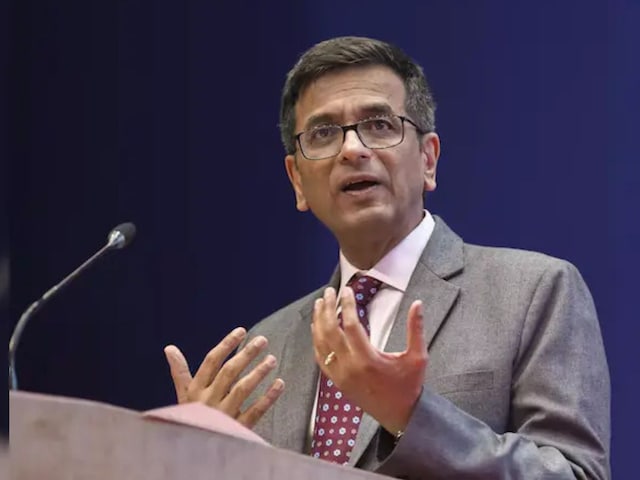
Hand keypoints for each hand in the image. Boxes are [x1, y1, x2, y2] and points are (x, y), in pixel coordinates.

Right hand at [164, 327, 284, 428]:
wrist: (194, 451)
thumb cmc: (191, 418)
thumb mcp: (183, 396)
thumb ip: (180, 371)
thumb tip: (169, 348)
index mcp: (196, 391)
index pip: (211, 362)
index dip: (226, 345)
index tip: (241, 331)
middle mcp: (208, 401)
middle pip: (229, 372)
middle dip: (246, 354)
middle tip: (262, 340)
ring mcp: (223, 415)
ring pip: (242, 389)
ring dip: (258, 372)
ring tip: (272, 359)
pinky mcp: (237, 429)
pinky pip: (255, 411)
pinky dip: (268, 397)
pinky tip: (280, 384)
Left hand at [311, 287, 426, 433]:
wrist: (399, 415)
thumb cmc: (409, 385)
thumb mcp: (418, 357)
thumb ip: (416, 329)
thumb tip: (417, 304)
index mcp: (368, 360)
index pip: (351, 325)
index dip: (347, 305)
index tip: (347, 290)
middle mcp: (349, 367)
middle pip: (330, 331)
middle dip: (327, 308)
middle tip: (329, 292)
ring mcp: (340, 375)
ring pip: (321, 343)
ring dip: (318, 321)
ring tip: (319, 303)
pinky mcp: (336, 381)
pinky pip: (320, 357)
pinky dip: (316, 340)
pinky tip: (317, 326)